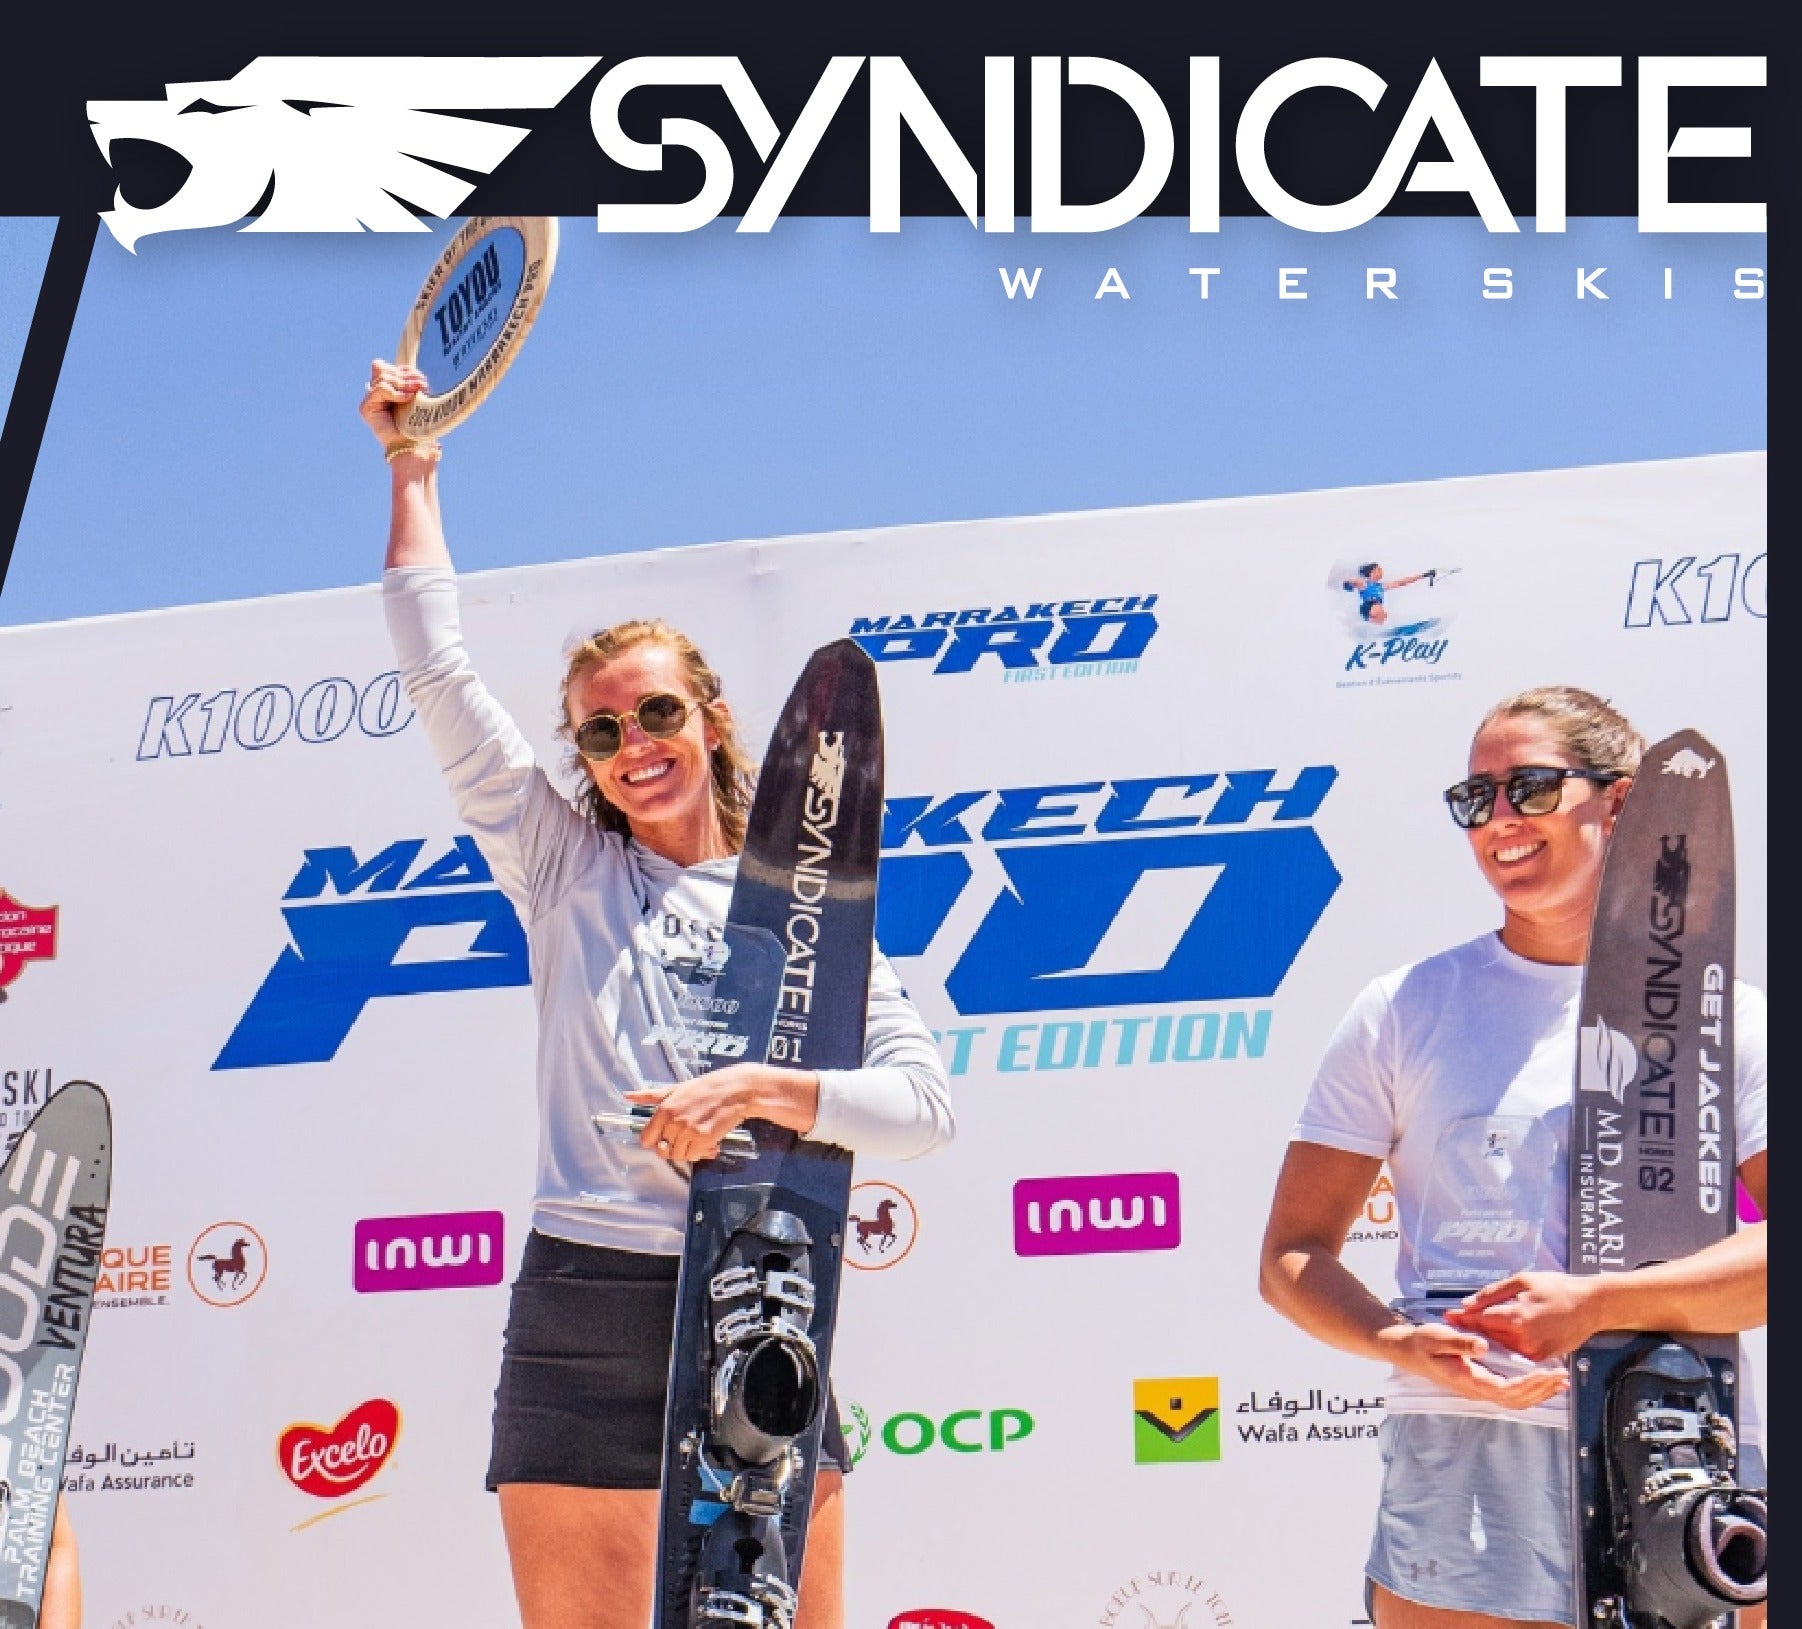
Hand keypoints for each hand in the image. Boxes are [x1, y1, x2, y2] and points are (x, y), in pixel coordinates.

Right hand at [359, 358, 428, 454]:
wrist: (415, 448)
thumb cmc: (421, 427)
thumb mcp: (419, 400)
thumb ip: (412, 384)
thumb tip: (416, 371)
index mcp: (388, 390)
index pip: (389, 368)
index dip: (404, 370)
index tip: (422, 379)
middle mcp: (376, 394)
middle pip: (383, 369)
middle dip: (405, 375)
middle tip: (423, 385)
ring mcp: (370, 401)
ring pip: (382, 377)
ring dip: (403, 383)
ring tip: (417, 391)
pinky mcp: (366, 408)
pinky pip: (380, 389)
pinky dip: (395, 392)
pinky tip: (407, 399)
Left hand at [624, 1063, 819, 1163]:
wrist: (737, 1090)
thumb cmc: (708, 1088)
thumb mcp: (677, 1088)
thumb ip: (651, 1095)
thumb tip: (627, 1096)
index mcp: (664, 1109)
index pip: (646, 1139)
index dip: (657, 1141)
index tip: (668, 1137)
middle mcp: (673, 1120)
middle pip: (663, 1150)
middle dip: (676, 1147)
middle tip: (689, 1137)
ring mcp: (688, 1131)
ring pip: (679, 1155)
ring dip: (690, 1151)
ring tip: (702, 1137)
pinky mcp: (703, 1139)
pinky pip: (694, 1156)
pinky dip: (702, 1152)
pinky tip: (711, 1141)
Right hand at [1375, 1319, 1568, 1410]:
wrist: (1406, 1350)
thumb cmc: (1420, 1342)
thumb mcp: (1436, 1336)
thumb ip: (1460, 1342)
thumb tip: (1483, 1346)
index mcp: (1467, 1380)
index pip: (1505, 1389)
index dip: (1529, 1385)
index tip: (1547, 1373)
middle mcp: (1476, 1390)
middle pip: (1515, 1399)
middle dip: (1541, 1390)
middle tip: (1563, 1376)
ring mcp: (1479, 1389)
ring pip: (1515, 1400)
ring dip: (1539, 1393)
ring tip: (1560, 1382)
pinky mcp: (1482, 1383)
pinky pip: (1511, 1393)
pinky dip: (1530, 1390)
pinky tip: (1542, 1381)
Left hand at [1443, 1270, 1600, 1361]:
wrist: (1590, 1305)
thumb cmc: (1557, 1288)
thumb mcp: (1522, 1281)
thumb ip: (1492, 1293)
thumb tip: (1467, 1303)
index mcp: (1516, 1317)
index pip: (1480, 1319)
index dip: (1462, 1318)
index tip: (1446, 1316)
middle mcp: (1523, 1338)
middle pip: (1487, 1335)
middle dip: (1470, 1328)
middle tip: (1452, 1322)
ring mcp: (1533, 1351)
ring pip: (1500, 1346)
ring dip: (1485, 1339)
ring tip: (1470, 1331)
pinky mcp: (1542, 1358)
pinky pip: (1516, 1354)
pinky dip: (1504, 1347)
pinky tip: (1494, 1340)